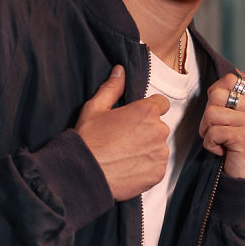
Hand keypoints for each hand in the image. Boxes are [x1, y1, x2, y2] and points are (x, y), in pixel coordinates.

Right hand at [75, 66, 170, 200]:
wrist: (83, 174)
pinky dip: (146, 167)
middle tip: (124, 139)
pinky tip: (128, 167)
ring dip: (147, 149)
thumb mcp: (95, 108)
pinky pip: (156, 166)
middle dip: (146, 131)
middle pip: (159, 127)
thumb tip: (120, 71)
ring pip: (158, 147)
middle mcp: (158, 131)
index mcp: (146, 112)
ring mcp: (160, 153)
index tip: (136, 119)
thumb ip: (112, 88)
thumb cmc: (88, 140)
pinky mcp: (158, 173)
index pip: (161, 104)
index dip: (148, 110)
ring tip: (124, 155)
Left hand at [199, 72, 244, 178]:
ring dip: (207, 131)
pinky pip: (213, 132)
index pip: (230, 79)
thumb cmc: (235, 147)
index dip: (215, 94)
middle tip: (216, 131)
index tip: (220, 112)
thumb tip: (217, 84)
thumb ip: (230, 99)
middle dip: (208, 116)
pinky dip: (210, 145)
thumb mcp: (236, 119)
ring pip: (211, 114)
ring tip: (219, 141)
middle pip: (216, 96)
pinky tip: (222, 151)